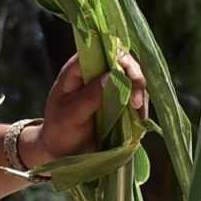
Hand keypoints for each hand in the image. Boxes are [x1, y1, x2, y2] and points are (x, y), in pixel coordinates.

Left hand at [28, 50, 150, 164]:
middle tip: (137, 103)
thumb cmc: (59, 130)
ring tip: (139, 114)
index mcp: (77, 69)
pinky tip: (140, 119)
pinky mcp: (118, 99)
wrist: (60, 151)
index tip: (127, 76)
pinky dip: (140, 105)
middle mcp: (95, 72)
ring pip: (133, 78)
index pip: (102, 50)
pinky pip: (135, 96)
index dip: (118, 57)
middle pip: (124, 61)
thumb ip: (90, 95)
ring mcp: (108, 85)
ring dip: (140, 93)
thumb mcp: (71, 114)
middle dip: (135, 78)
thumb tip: (112, 75)